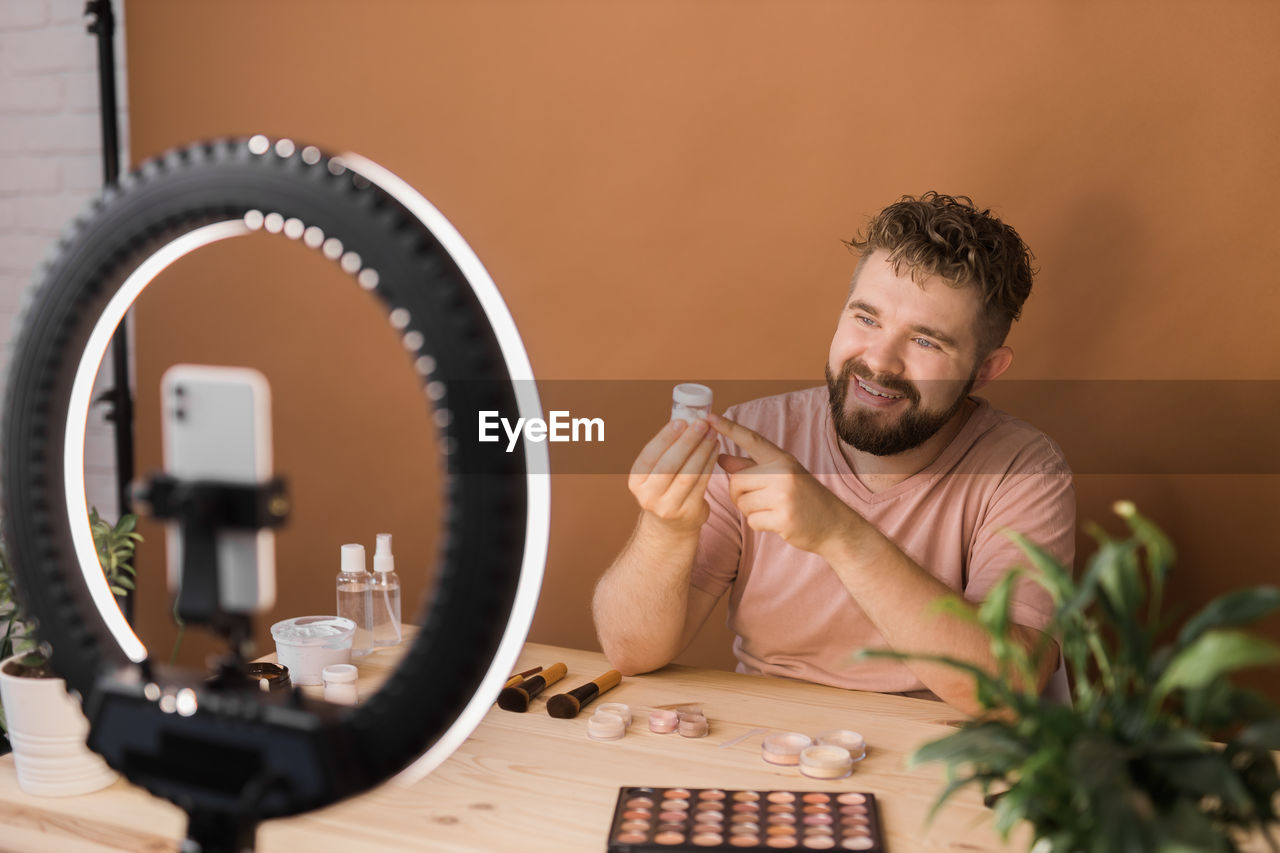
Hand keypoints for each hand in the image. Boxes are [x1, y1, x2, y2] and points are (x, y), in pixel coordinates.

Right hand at [628, 418, 720, 532]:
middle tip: (702, 423)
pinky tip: (715, 449)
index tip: (681, 421)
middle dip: (688, 441)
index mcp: (636, 481)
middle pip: (670, 464)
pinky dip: (710, 463)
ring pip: (689, 473)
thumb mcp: (654, 474)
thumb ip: (665, 451)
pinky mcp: (688, 512)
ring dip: (703, 450)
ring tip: (712, 433)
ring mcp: (668, 507)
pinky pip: (702, 483)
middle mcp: (648, 496)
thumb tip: (684, 416)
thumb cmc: (664, 488)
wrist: (670, 526)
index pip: (649, 455)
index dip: (665, 437)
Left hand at [709, 413, 858, 554]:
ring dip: (751, 510)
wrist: (833, 525)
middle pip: (737, 480)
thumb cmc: (803, 498)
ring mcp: (784, 495)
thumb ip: (749, 467)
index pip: (751, 440)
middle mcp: (783, 473)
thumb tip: (720, 457)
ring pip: (742, 502)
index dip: (729, 428)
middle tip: (758, 499)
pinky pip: (752, 520)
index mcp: (782, 459)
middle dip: (739, 493)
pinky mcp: (783, 518)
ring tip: (772, 509)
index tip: (709, 417)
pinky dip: (759, 524)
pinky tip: (777, 522)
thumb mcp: (781, 475)